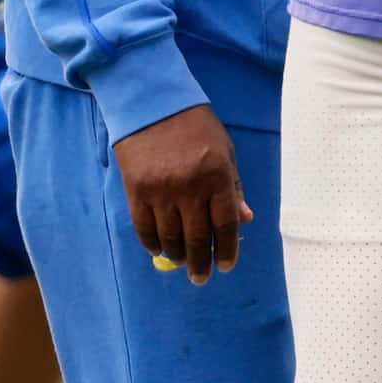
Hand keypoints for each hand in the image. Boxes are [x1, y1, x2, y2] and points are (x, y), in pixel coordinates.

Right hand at [112, 102, 249, 283]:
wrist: (153, 104)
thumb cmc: (196, 127)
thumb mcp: (224, 152)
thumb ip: (233, 187)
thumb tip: (245, 220)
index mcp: (217, 175)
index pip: (226, 224)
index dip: (227, 249)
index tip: (226, 266)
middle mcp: (190, 187)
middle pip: (198, 237)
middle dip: (201, 263)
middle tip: (201, 278)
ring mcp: (161, 191)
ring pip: (170, 237)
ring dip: (178, 255)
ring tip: (183, 262)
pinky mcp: (136, 191)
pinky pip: (144, 228)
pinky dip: (152, 243)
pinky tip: (160, 249)